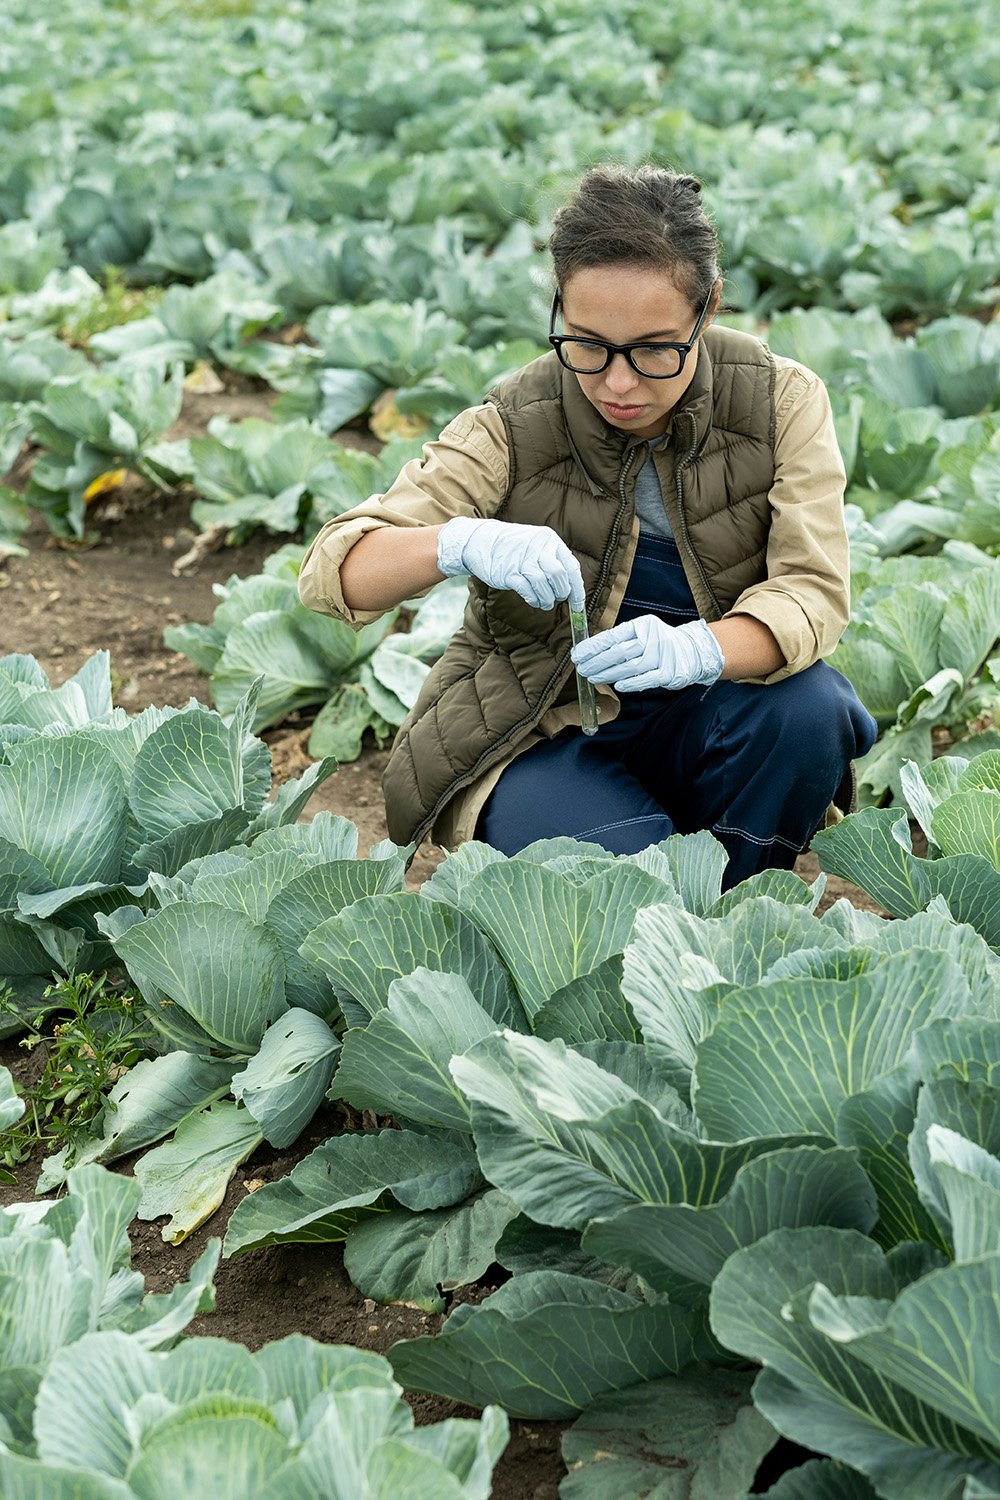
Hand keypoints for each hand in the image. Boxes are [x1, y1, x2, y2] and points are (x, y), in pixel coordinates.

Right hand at [437, 516, 584, 611]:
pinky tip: (534, 601)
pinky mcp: (509, 573)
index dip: (577, 588)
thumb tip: (570, 587)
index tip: (579, 603)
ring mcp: (522, 560)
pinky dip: (534, 600)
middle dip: (562, 593)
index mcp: (549, 540)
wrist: (480, 541)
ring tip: (545, 603)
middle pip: (559, 576)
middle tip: (558, 598)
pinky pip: (528, 591)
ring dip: (548, 599)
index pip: (571, 566)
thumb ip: (552, 559)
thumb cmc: (512, 547)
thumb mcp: (535, 543)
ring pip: (545, 585)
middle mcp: (537, 547)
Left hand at [571, 614, 723, 691]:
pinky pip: (647, 679)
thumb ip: (620, 640)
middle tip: (582, 669)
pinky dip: (631, 683)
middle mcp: (652, 637)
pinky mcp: (669, 673)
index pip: (612, 636)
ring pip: (630, 667)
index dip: (593, 647)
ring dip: (608, 674)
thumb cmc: (659, 643)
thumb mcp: (641, 633)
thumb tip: (590, 652)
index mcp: (642, 625)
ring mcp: (662, 655)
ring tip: (593, 678)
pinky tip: (618, 686)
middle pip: (619, 652)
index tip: (578, 655)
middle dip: (597, 662)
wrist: (693, 650)